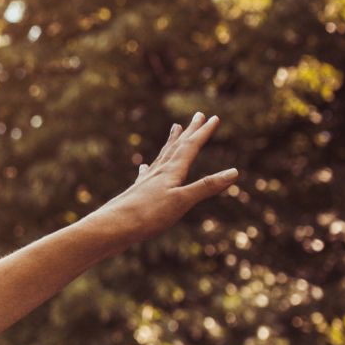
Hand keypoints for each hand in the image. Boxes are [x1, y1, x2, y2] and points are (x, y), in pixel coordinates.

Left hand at [95, 112, 238, 244]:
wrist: (110, 228)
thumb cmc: (146, 216)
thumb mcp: (181, 201)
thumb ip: (206, 187)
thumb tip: (234, 172)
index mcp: (171, 172)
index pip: (190, 147)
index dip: (203, 132)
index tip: (213, 117)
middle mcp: (157, 172)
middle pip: (176, 147)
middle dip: (189, 131)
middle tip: (197, 115)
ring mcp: (145, 182)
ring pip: (162, 157)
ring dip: (171, 143)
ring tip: (174, 130)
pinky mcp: (135, 194)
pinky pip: (146, 174)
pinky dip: (149, 167)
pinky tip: (144, 167)